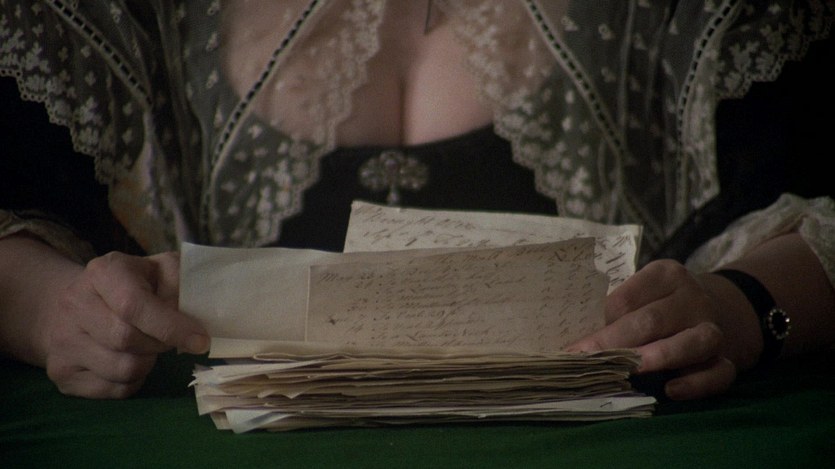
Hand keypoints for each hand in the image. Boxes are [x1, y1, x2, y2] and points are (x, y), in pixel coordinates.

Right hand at [40, 251, 208, 398]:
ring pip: (123, 369)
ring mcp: (62, 340)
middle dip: (161, 344)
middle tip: (170, 340)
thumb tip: (199, 317)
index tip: (200, 340)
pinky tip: (130, 360)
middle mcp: (74, 303)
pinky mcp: (61, 372)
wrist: (78, 304)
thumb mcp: (160, 271)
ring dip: (148, 363)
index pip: (133, 305)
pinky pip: (113, 390)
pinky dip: (133, 381)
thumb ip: (182, 285)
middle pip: (127, 340)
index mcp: (103, 272)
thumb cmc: (133, 286)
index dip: (171, 326)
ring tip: (148, 348)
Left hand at [567, 259, 760, 399]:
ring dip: (660, 356)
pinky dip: (697, 383)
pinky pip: (718, 372)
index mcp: (665, 276)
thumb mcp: (641, 294)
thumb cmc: (661, 304)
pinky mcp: (727, 358)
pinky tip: (672, 390)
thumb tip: (578, 343)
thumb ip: (615, 312)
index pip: (626, 299)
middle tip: (586, 360)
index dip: (600, 323)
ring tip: (632, 369)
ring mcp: (712, 328)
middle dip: (615, 342)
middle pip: (652, 320)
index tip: (575, 346)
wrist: (722, 308)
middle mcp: (692, 299)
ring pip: (693, 342)